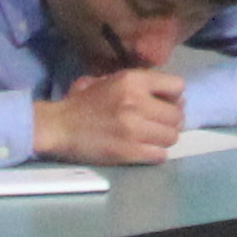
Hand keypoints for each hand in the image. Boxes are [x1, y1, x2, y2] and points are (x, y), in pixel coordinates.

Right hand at [38, 68, 189, 163]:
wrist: (59, 126)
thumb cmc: (84, 103)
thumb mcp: (111, 81)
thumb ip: (140, 83)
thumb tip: (175, 96)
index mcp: (132, 81)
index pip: (177, 86)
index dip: (175, 96)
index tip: (166, 103)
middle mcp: (137, 103)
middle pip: (177, 116)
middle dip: (172, 121)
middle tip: (160, 124)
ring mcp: (134, 129)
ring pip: (172, 137)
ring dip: (165, 138)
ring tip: (152, 138)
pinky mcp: (129, 152)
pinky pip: (160, 155)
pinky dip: (156, 153)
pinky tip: (145, 150)